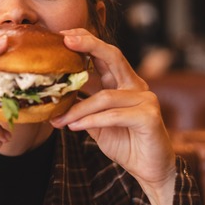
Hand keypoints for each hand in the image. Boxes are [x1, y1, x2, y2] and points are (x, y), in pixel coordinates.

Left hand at [50, 28, 175, 189]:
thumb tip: (54, 103)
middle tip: (66, 41)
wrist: (149, 169)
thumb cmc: (125, 143)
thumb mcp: (97, 123)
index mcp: (124, 83)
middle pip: (112, 57)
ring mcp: (145, 99)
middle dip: (89, 45)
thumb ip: (82, 109)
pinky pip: (114, 115)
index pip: (105, 55)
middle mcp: (136, 86)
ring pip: (105, 96)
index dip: (87, 42)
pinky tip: (74, 127)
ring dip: (78, 109)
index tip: (64, 35)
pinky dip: (91, 120)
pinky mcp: (149, 116)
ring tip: (60, 120)